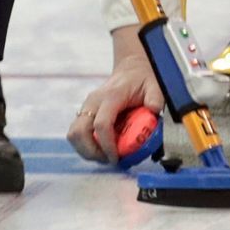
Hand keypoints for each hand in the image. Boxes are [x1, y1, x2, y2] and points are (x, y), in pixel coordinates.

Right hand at [67, 46, 163, 163]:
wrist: (131, 69)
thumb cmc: (143, 79)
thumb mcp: (154, 85)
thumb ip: (156, 97)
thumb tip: (154, 110)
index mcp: (111, 96)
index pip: (101, 124)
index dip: (107, 145)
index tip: (116, 158)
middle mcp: (94, 101)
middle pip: (79, 132)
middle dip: (92, 152)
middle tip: (110, 160)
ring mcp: (86, 107)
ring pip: (73, 134)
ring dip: (86, 151)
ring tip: (105, 156)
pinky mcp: (84, 113)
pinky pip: (76, 133)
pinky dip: (85, 146)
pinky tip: (101, 148)